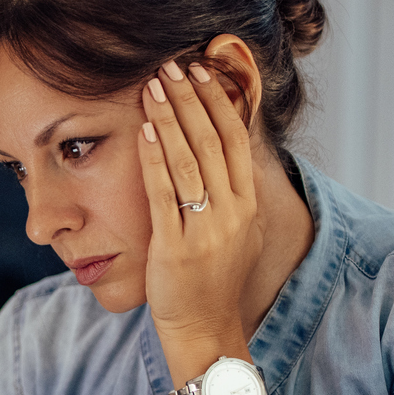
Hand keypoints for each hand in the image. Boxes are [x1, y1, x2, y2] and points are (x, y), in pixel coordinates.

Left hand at [137, 58, 263, 362]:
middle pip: (212, 141)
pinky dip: (155, 157)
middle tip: (171, 66)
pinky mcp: (177, 246)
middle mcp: (233, 213)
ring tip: (153, 85)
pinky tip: (145, 130)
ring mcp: (207, 230)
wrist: (205, 328)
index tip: (199, 72)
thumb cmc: (213, 278)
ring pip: (189, 160)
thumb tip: (227, 148)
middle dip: (190, 99)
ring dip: (170, 117)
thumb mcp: (238, 231)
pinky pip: (165, 193)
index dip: (217, 101)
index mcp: (248, 205)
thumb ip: (235, 192)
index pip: (235, 139)